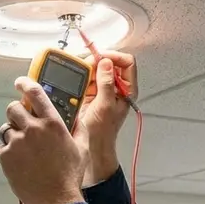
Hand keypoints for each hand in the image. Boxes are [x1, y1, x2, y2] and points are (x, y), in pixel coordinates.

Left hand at [0, 77, 89, 203]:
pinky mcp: (6, 157)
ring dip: (13, 135)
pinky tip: (21, 163)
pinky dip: (8, 153)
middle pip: (13, 108)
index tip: (19, 83)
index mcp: (52, 123)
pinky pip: (2, 148)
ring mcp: (17, 143)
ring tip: (24, 149)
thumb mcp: (82, 148)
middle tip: (22, 124)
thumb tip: (76, 115)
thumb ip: (78, 127)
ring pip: (6, 129)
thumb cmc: (70, 176)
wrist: (56, 201)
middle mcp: (33, 129)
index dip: (24, 84)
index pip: (35, 93)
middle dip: (16, 114)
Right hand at [78, 51, 137, 184]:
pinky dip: (82, 77)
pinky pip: (87, 79)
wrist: (92, 147)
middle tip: (88, 64)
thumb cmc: (103, 133)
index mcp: (127, 90)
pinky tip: (77, 81)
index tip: (101, 57)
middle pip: (110, 63)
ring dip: (89, 69)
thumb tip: (106, 63)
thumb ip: (106, 83)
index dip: (114, 56)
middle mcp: (116, 88)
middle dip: (98, 61)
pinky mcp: (92, 94)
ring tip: (81, 74)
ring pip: (97, 69)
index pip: (127, 62)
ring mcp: (104, 90)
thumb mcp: (105, 105)